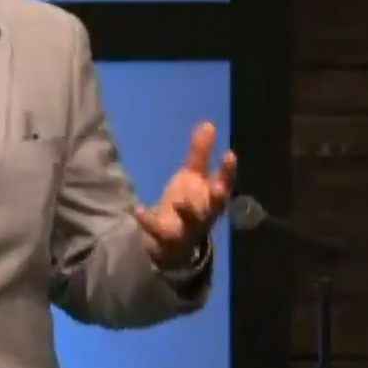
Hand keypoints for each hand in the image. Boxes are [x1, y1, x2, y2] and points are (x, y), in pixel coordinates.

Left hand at [133, 122, 236, 269]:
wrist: (170, 243)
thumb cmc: (186, 205)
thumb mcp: (192, 177)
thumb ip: (200, 153)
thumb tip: (209, 123)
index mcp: (212, 198)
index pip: (225, 183)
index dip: (227, 171)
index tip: (229, 154)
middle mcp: (205, 215)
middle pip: (215, 207)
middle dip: (218, 196)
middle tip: (218, 187)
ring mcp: (188, 230)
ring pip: (192, 223)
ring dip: (188, 214)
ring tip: (180, 203)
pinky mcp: (168, 240)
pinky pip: (160, 233)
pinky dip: (150, 222)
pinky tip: (139, 210)